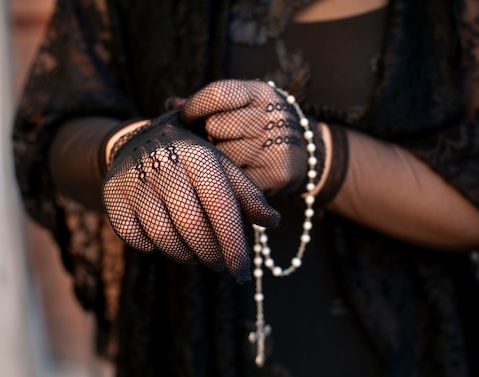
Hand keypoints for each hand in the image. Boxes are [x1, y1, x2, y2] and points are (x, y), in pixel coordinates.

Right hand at [102, 111, 279, 281]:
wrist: (140, 141)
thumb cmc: (192, 163)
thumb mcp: (223, 170)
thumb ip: (248, 196)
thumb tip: (273, 221)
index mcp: (198, 155)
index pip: (220, 207)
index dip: (234, 244)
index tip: (242, 273)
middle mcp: (164, 163)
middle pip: (191, 226)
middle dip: (210, 254)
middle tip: (219, 263)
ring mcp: (134, 178)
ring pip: (162, 237)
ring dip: (183, 254)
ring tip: (195, 253)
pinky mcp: (112, 194)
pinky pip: (133, 237)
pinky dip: (151, 246)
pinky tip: (164, 239)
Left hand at [179, 79, 325, 195]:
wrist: (308, 154)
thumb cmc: (262, 126)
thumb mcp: (244, 104)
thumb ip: (208, 104)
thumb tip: (170, 103)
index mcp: (262, 93)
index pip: (218, 94)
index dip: (194, 107)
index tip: (185, 118)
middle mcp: (272, 118)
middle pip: (216, 126)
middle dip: (206, 136)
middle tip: (208, 142)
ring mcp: (276, 147)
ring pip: (223, 156)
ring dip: (214, 161)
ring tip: (220, 160)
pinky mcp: (276, 175)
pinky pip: (234, 179)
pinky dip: (226, 180)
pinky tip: (229, 177)